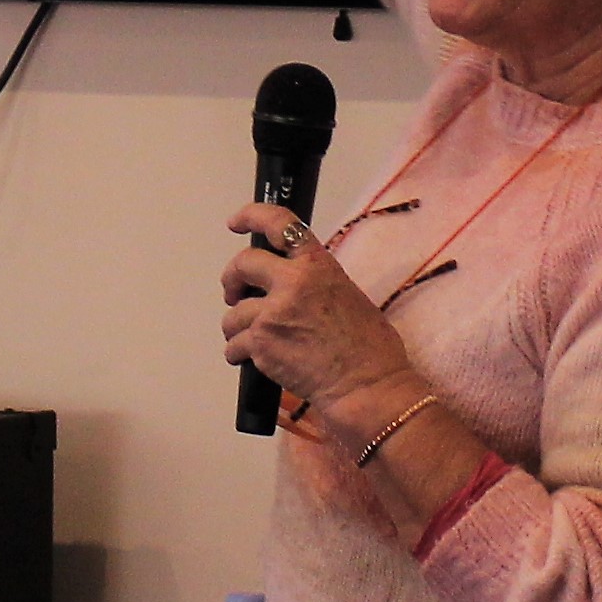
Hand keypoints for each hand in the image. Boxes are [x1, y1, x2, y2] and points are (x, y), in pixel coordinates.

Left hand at [222, 203, 413, 420]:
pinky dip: (239, 354)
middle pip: (242, 265)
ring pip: (232, 313)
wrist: (366, 385)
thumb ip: (314, 282)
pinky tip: (254, 360)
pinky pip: (234, 345)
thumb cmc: (369, 348)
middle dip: (232, 280)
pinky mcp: (261, 344)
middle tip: (234, 292)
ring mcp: (272, 313)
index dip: (252, 216)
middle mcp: (292, 282)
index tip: (236, 222)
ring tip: (253, 339)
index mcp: (317, 264)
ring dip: (237, 327)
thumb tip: (290, 287)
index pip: (280, 224)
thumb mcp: (347, 295)